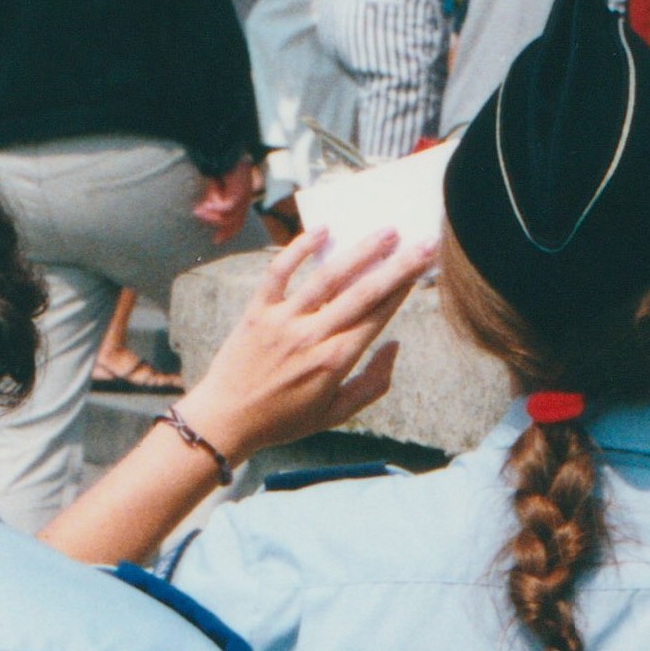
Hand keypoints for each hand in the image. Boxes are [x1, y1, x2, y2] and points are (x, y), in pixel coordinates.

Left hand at [178, 230, 423, 464]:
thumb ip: (372, 384)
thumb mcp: (335, 414)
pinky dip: (299, 249)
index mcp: (334, 362)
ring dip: (360, 251)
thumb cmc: (283, 419)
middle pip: (362, 293)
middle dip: (397, 265)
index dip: (403, 288)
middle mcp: (311, 337)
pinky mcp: (258, 311)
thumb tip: (394, 346)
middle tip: (422, 242)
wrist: (225, 419)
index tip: (424, 265)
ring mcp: (283, 320)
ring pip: (327, 278)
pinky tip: (323, 230)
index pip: (377, 315)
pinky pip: (279, 273)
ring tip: (386, 231)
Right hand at [192, 161, 261, 241]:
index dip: (228, 232)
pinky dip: (215, 208)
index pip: (238, 220)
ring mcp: (245, 193)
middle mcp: (246, 196)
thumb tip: (201, 212)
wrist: (221, 149)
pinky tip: (205, 205)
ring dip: (213, 216)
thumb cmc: (217, 165)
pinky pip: (227, 207)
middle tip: (212, 237)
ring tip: (199, 211)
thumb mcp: (213, 187)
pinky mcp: (240, 189)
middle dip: (223, 229)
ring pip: (230, 216)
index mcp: (241, 197)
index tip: (216, 240)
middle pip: (236, 221)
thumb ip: (211, 200)